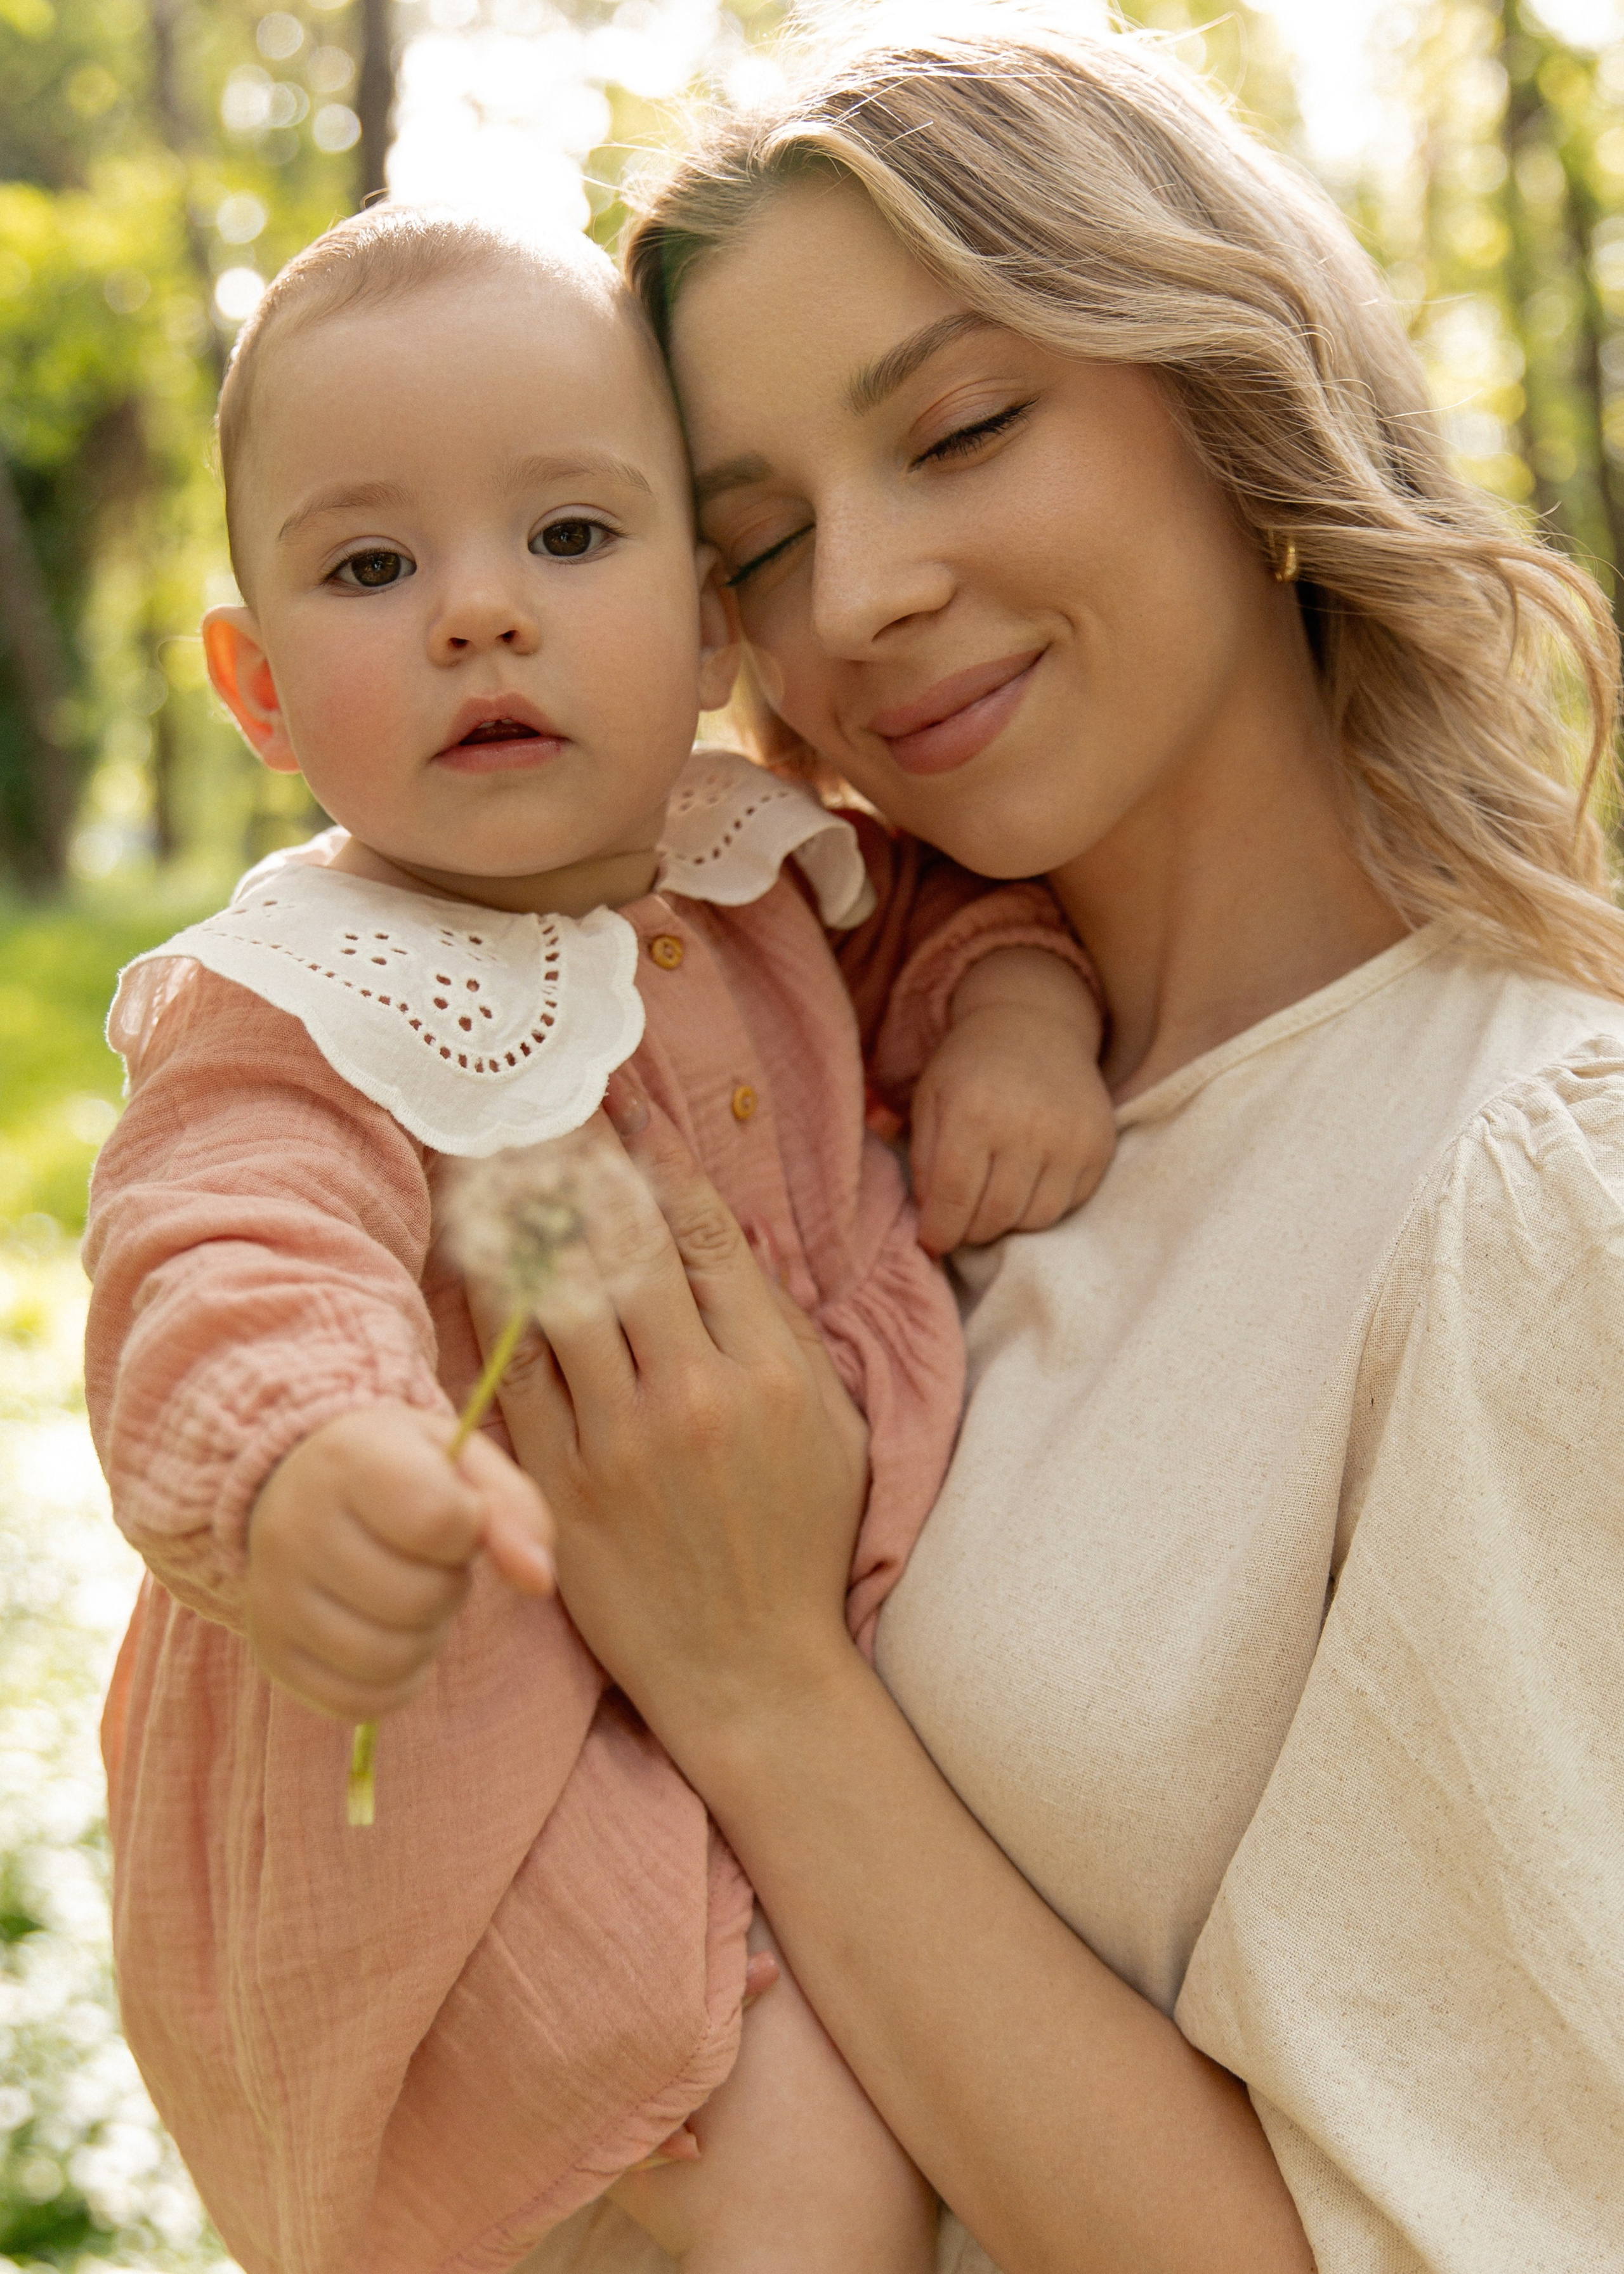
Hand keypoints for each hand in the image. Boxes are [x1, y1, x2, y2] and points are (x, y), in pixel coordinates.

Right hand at [245, 1402, 553, 1718]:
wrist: (299, 1483)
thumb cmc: (399, 1470)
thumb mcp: (462, 1462)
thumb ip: (513, 1509)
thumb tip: (539, 1580)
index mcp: (347, 1460)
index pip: (436, 1521)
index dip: (469, 1529)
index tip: (455, 1514)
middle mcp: (294, 1527)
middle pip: (417, 1598)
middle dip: (449, 1585)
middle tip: (432, 1560)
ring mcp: (272, 1597)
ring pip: (388, 1658)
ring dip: (427, 1636)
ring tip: (413, 1595)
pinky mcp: (272, 1653)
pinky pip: (359, 1702)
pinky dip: (397, 1680)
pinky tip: (391, 1633)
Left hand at [468, 1092, 869, 1766]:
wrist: (750, 1670)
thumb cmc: (801, 1542)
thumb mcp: (833, 1427)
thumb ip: (784, 1326)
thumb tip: (738, 1232)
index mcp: (767, 1373)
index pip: (703, 1235)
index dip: (660, 1162)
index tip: (628, 1112)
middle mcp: (691, 1395)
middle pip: (623, 1247)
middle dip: (581, 1163)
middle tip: (542, 1102)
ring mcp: (617, 1442)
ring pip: (558, 1297)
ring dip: (523, 1217)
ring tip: (493, 1156)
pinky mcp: (559, 1486)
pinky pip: (516, 1375)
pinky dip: (494, 1308)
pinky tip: (472, 1256)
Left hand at [910, 949, 1113, 1255]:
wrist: (1035, 1025)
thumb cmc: (971, 1067)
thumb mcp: (931, 1101)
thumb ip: (925, 1163)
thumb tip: (932, 1225)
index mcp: (975, 1113)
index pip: (955, 1199)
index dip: (939, 1232)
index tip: (932, 1242)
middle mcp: (1028, 1127)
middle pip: (996, 1216)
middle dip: (971, 1232)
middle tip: (960, 1221)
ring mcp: (1071, 1138)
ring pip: (1035, 1219)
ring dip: (1008, 1222)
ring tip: (992, 1199)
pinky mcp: (1100, 1147)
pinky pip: (1069, 1204)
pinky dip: (1041, 1205)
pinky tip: (1025, 1181)